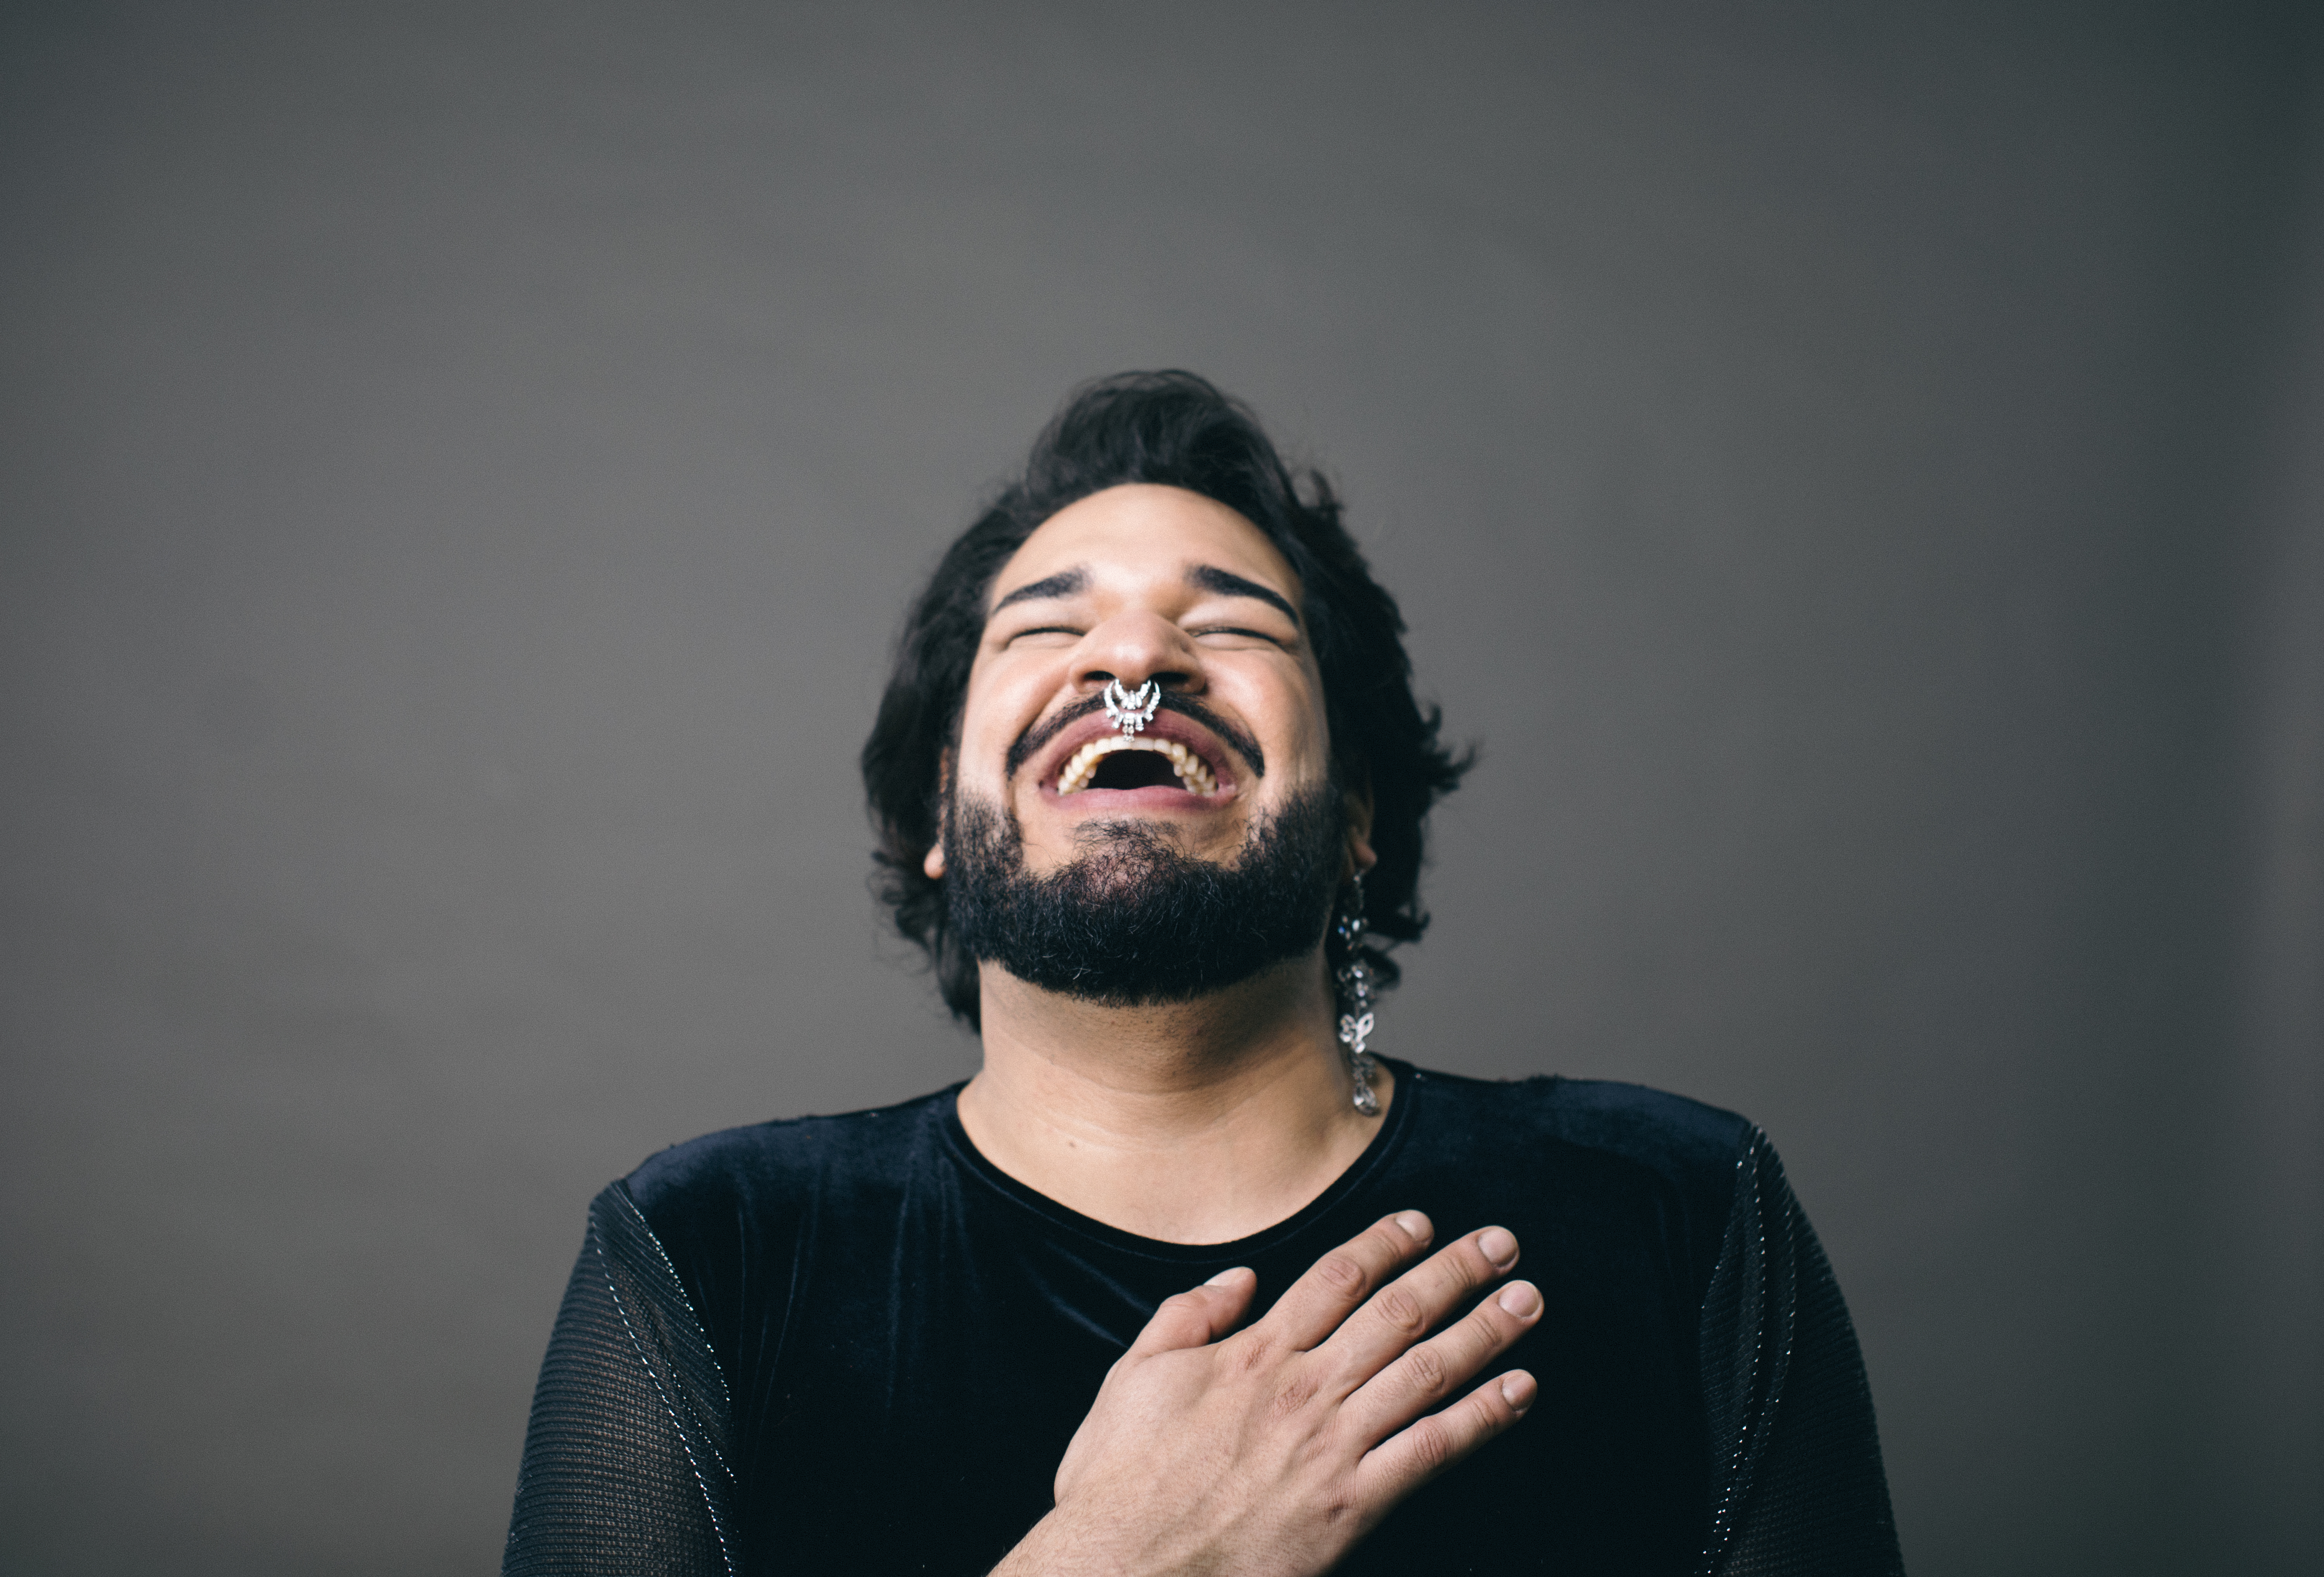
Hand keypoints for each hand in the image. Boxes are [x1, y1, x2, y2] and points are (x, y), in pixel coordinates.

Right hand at [994, 1212, 1541, 1576]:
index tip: (1422, 1223)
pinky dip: (1482, 1417)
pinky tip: (1519, 1391)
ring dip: (1485, 1330)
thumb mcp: (1130, 1379)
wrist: (1122, 1568)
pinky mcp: (1353, 1504)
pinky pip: (1432, 1449)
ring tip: (1527, 1300)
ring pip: (1426, 1370)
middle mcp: (1302, 1389)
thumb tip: (1238, 1279)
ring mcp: (1332, 1445)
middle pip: (1397, 1312)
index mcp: (1252, 1355)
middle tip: (1502, 1244)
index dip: (1385, 1243)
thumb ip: (1185, 1318)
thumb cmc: (1120, 1484)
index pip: (1335, 1278)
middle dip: (1456, 1272)